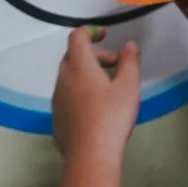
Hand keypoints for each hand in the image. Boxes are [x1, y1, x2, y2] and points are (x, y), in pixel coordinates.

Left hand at [52, 28, 139, 163]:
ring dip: (86, 75)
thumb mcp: (129, 87)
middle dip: (93, 55)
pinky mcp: (57, 118)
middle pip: (73, 56)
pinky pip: (67, 96)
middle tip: (114, 65)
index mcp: (80, 66)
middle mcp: (63, 79)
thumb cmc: (111, 117)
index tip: (105, 35)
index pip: (77, 37)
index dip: (90, 31)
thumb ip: (130, 62)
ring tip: (108, 89)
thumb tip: (129, 46)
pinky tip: (96, 110)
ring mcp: (57, 99)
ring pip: (69, 77)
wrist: (90, 155)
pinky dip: (80, 93)